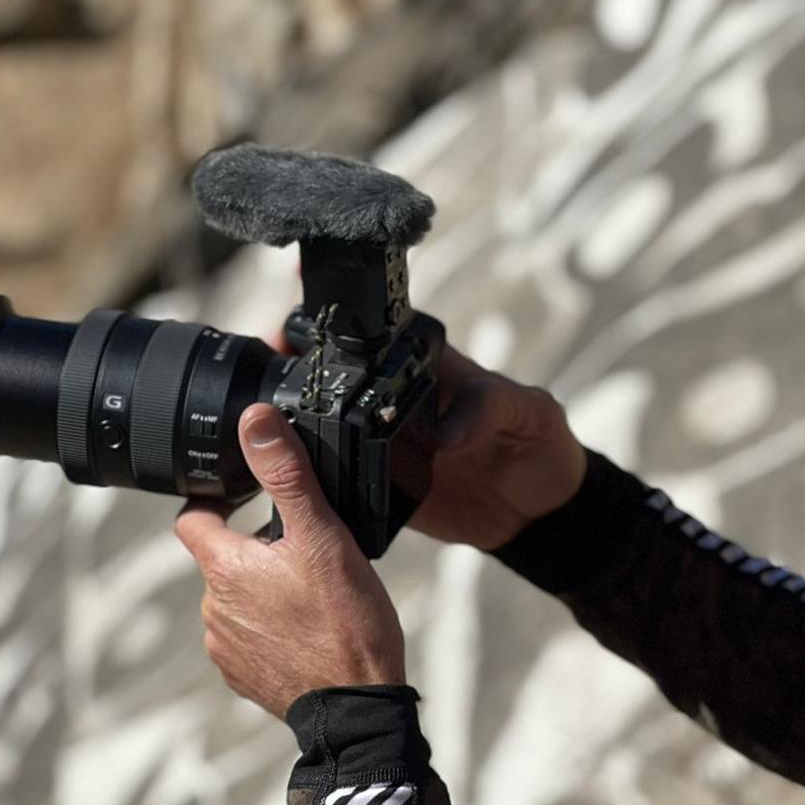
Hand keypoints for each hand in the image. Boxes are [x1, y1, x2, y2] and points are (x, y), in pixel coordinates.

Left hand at [174, 403, 404, 717]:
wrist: (356, 707)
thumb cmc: (345, 622)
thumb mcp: (323, 537)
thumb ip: (286, 475)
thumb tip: (255, 422)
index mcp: (224, 567)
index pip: (192, 516)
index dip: (214, 497)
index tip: (247, 491)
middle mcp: (212, 608)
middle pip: (222, 557)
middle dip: (256, 545)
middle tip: (306, 545)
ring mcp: (225, 647)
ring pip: (238, 598)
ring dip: (265, 588)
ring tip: (313, 589)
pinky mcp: (243, 676)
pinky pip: (249, 637)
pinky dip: (273, 626)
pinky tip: (309, 627)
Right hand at [259, 311, 584, 549]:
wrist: (541, 512)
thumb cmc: (542, 444)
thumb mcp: (530, 414)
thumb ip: (493, 407)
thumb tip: (449, 432)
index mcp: (431, 365)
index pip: (381, 327)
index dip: (341, 310)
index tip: (302, 293)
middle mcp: (400, 397)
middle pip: (338, 370)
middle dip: (297, 360)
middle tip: (269, 357)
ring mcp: (387, 440)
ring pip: (329, 421)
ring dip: (297, 418)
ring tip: (262, 414)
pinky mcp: (385, 483)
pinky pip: (343, 477)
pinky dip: (319, 475)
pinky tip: (293, 472)